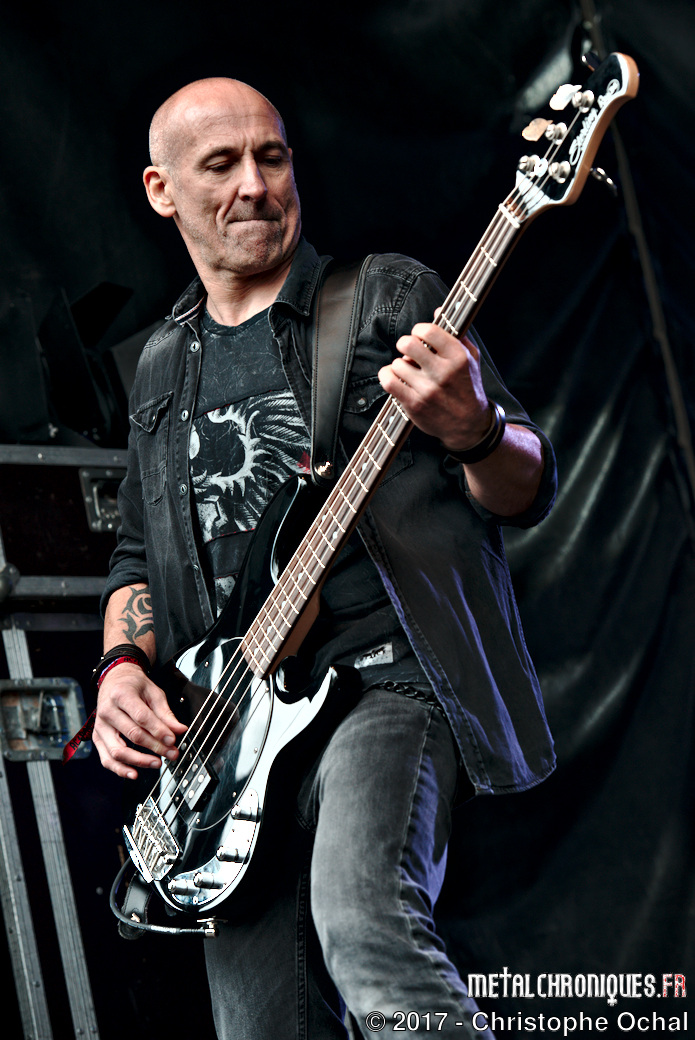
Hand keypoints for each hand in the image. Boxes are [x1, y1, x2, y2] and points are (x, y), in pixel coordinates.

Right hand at [93, 662, 187, 779]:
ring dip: (139, 761)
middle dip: (155, 747)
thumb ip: (165, 713)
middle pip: (133, 735)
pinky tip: (134, 773)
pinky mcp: (97, 738)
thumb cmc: (134, 686)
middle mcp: (107, 711)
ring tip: (157, 764)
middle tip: (172, 753)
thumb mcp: (153, 692)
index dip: (158, 731)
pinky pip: (106, 759)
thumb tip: (180, 730)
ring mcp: (100, 726)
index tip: (173, 740)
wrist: (114, 680)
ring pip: (118, 750)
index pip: (142, 717)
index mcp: (121, 695)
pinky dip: (120, 769)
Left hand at [378, 320, 491, 449]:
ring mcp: (427, 390)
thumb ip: (456, 334)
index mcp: (458, 357)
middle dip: (404, 344)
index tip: (419, 336)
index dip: (418, 330)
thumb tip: (438, 310)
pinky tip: (394, 377)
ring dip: (399, 365)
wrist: (469, 426)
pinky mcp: (414, 405)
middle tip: (408, 351)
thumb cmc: (468, 388)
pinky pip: (389, 382)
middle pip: (407, 344)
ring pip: (397, 364)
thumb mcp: (472, 359)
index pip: (428, 330)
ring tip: (408, 371)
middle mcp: (443, 373)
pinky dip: (386, 376)